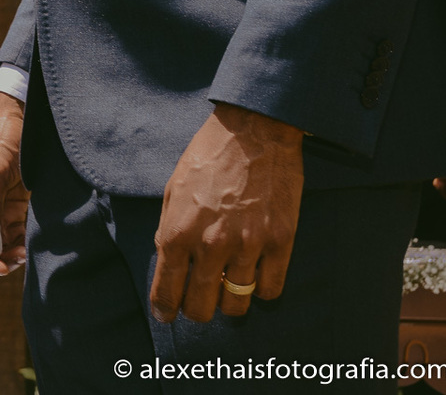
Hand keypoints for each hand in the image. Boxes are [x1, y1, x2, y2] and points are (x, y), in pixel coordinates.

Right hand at [0, 90, 29, 274]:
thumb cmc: (1, 133)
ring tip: (27, 253)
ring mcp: (2, 200)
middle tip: (18, 260)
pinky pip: (21, 226)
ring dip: (16, 248)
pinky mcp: (20, 198)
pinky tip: (32, 244)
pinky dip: (26, 237)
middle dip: (1, 254)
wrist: (24, 110)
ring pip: (6, 236)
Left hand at [151, 103, 303, 322]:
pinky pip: (271, 289)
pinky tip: (256, 278)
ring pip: (237, 304)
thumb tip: (169, 261)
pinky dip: (262, 290)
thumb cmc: (207, 156)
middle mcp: (211, 246)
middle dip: (197, 311)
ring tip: (228, 291)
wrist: (252, 130)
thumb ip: (169, 229)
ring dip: (230, 303)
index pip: (167, 292)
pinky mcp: (280, 241)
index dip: (165, 310)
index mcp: (178, 232)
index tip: (167, 315)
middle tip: (199, 305)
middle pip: (202, 307)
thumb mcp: (172, 190)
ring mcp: (248, 246)